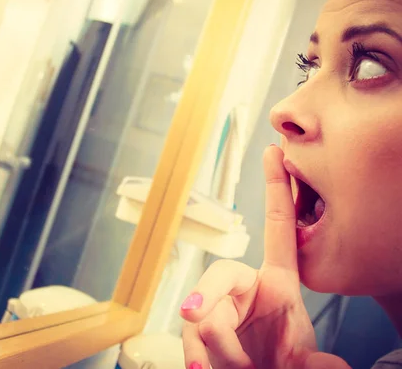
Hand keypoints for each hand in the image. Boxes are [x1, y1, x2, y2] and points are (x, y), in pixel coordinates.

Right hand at [180, 146, 349, 368]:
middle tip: (204, 324)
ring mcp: (218, 308)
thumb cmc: (284, 364)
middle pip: (218, 276)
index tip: (275, 154)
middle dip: (208, 299)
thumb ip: (312, 364)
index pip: (278, 228)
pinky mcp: (199, 329)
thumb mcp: (300, 362)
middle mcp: (244, 289)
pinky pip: (189, 335)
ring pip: (199, 312)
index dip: (277, 189)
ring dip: (212, 346)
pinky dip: (194, 355)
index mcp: (277, 284)